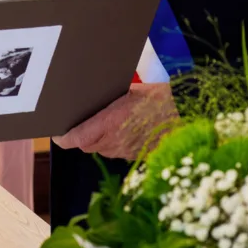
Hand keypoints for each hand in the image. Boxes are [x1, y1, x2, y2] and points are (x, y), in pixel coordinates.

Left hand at [53, 81, 178, 159]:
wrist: (190, 113)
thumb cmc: (161, 96)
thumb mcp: (132, 90)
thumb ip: (110, 99)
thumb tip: (94, 99)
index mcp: (111, 123)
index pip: (76, 138)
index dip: (63, 137)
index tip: (57, 133)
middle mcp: (116, 142)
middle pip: (86, 146)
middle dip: (79, 137)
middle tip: (76, 123)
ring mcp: (127, 152)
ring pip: (102, 150)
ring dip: (97, 140)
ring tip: (99, 124)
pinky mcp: (138, 157)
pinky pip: (118, 152)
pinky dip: (114, 143)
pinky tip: (122, 129)